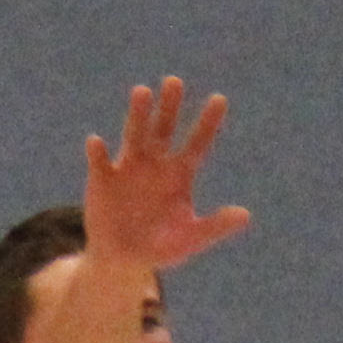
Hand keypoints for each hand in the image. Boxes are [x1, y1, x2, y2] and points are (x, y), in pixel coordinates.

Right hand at [80, 77, 252, 278]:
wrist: (122, 259)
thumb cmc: (160, 248)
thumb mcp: (190, 239)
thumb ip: (215, 226)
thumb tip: (246, 216)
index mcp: (179, 174)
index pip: (197, 143)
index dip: (208, 122)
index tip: (220, 99)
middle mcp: (155, 162)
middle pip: (164, 129)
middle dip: (169, 107)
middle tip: (174, 82)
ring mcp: (128, 167)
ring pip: (134, 134)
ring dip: (138, 114)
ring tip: (142, 92)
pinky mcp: (102, 178)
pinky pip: (99, 161)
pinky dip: (97, 152)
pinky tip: (96, 143)